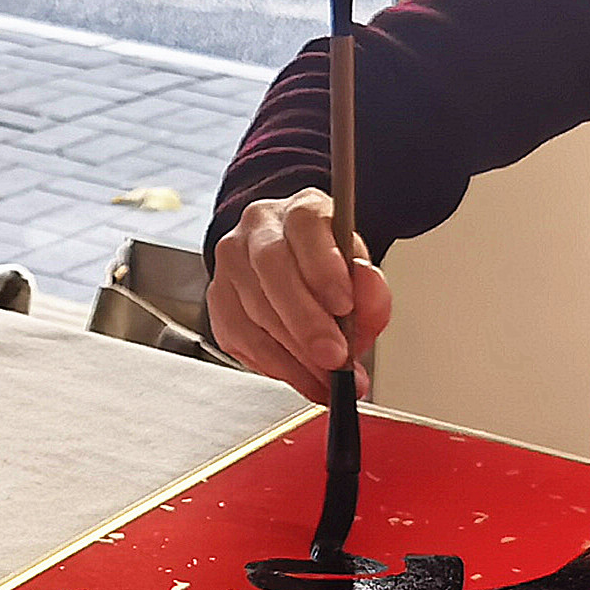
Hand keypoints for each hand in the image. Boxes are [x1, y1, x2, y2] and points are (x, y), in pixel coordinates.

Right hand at [204, 188, 393, 400]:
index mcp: (301, 211)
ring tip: (325, 377)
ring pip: (253, 307)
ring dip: (293, 353)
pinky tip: (300, 376)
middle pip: (271, 266)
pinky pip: (238, 336)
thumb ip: (371, 288)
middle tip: (334, 356)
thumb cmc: (329, 273)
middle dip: (305, 320)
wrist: (297, 272)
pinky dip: (272, 365)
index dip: (323, 267)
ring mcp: (231, 261)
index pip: (305, 226)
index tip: (344, 305)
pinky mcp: (218, 297)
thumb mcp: (360, 276)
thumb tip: (367, 291)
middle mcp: (259, 228)